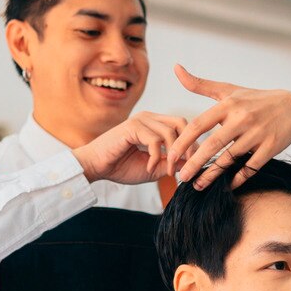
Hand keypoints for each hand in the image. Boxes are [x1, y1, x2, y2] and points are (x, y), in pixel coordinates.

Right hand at [72, 112, 195, 184]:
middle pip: (181, 123)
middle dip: (188, 146)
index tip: (194, 164)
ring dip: (172, 156)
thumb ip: (172, 164)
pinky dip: (156, 157)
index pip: (182, 126)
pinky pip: (155, 140)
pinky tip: (149, 168)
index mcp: (155, 124)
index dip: (192, 144)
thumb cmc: (121, 167)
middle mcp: (149, 118)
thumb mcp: (154, 168)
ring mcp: (140, 120)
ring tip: (167, 172)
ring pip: (170, 132)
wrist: (96, 167)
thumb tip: (193, 164)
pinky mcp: (132, 126)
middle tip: (187, 166)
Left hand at [166, 64, 290, 188]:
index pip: (199, 124)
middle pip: (212, 145)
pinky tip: (225, 186)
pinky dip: (237, 179)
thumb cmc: (254, 99)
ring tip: (197, 185)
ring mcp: (257, 134)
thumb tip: (175, 68)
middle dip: (194, 163)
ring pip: (229, 159)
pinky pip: (250, 168)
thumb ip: (200, 84)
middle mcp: (242, 118)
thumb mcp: (228, 89)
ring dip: (211, 175)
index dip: (183, 142)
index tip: (171, 156)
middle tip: (181, 177)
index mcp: (228, 105)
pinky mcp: (270, 148)